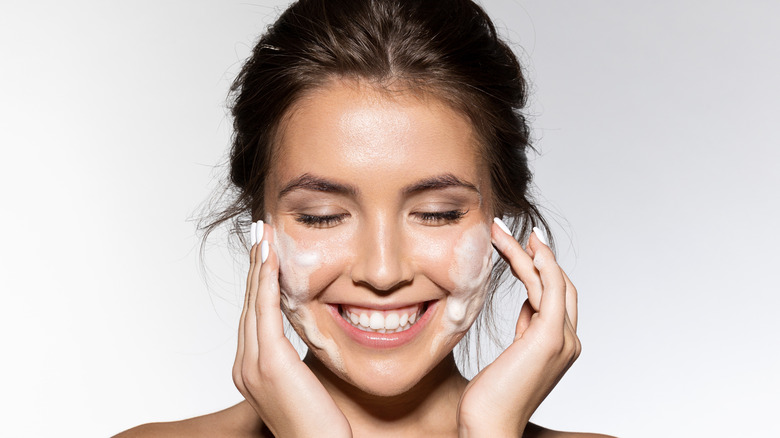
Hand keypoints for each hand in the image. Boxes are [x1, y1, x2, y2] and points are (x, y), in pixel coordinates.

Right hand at [232, 221, 351, 437]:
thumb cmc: (317, 427)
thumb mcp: (303, 386)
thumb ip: (296, 362)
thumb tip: (306, 343)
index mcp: (250, 371)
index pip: (254, 318)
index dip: (259, 283)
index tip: (266, 254)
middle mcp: (244, 366)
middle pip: (249, 305)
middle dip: (256, 266)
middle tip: (260, 233)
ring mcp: (252, 365)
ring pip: (254, 303)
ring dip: (260, 265)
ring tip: (263, 235)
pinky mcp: (269, 363)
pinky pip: (265, 311)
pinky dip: (267, 281)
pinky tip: (272, 258)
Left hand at [457, 221, 580, 435]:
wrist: (488, 428)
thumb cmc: (491, 399)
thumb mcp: (511, 357)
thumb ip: (525, 331)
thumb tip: (527, 307)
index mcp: (559, 345)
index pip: (554, 296)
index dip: (539, 268)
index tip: (519, 247)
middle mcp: (569, 341)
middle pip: (557, 284)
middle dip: (534, 254)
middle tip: (505, 230)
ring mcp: (563, 339)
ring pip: (549, 281)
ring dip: (525, 252)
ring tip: (497, 231)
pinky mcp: (550, 338)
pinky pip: (552, 289)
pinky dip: (542, 264)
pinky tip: (527, 246)